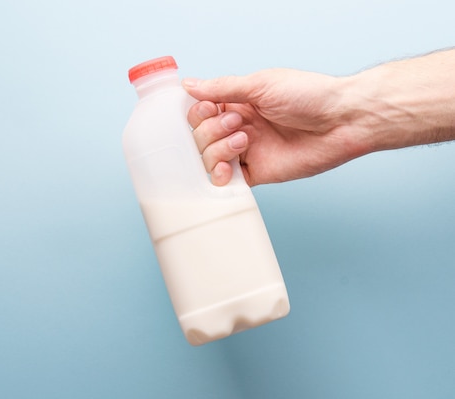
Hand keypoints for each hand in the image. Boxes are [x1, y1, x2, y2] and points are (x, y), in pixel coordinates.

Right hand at [183, 69, 366, 185]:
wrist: (342, 121)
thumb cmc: (309, 95)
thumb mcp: (260, 84)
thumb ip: (222, 88)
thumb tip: (189, 85)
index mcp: (238, 103)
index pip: (200, 111)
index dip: (198, 112)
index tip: (210, 108)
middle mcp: (239, 127)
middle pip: (200, 136)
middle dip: (211, 130)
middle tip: (237, 124)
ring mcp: (246, 151)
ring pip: (208, 157)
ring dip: (217, 150)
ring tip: (244, 141)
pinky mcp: (257, 173)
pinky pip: (227, 181)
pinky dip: (220, 176)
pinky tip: (228, 168)